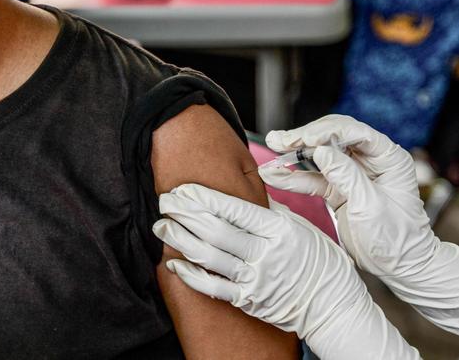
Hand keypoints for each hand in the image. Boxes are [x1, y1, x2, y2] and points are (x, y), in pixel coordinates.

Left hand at [153, 184, 418, 359]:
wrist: (333, 306)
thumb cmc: (321, 262)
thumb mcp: (302, 227)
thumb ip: (271, 210)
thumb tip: (247, 191)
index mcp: (279, 230)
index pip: (233, 210)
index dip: (203, 198)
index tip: (183, 189)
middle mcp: (265, 254)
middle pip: (215, 230)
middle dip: (184, 214)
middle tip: (164, 202)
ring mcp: (255, 279)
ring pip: (209, 257)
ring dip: (180, 240)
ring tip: (162, 227)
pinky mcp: (248, 300)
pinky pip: (213, 288)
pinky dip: (190, 275)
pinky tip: (174, 263)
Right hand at [260, 114, 458, 333]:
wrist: (398, 267)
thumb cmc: (396, 239)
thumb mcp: (370, 206)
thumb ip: (346, 176)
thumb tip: (320, 151)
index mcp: (387, 158)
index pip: (354, 132)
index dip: (326, 132)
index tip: (303, 139)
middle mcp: (369, 160)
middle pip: (331, 138)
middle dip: (303, 138)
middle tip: (279, 140)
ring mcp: (351, 173)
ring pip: (318, 155)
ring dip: (293, 153)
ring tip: (271, 148)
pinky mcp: (336, 188)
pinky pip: (311, 178)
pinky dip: (292, 177)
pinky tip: (273, 175)